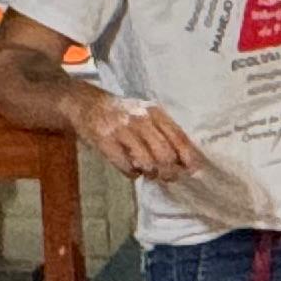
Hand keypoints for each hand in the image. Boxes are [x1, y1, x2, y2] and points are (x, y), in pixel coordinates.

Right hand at [77, 93, 203, 181]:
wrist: (86, 103)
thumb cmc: (122, 112)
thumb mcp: (146, 114)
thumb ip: (164, 132)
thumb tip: (185, 160)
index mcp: (154, 112)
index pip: (178, 136)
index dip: (188, 156)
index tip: (194, 171)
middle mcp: (140, 119)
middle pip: (165, 154)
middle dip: (170, 171)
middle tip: (169, 177)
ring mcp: (122, 130)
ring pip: (147, 163)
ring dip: (151, 173)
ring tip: (149, 173)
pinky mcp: (105, 141)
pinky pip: (126, 167)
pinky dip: (132, 174)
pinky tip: (132, 170)